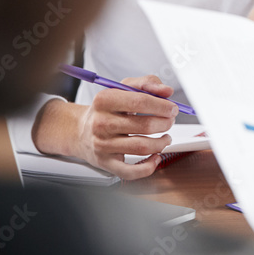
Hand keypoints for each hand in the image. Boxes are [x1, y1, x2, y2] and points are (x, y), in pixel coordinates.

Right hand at [62, 75, 178, 179]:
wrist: (80, 130)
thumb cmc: (106, 109)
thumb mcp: (123, 88)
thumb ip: (147, 83)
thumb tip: (167, 91)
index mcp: (105, 100)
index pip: (140, 101)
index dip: (162, 105)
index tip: (173, 108)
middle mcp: (101, 123)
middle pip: (145, 125)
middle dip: (165, 123)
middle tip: (170, 121)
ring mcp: (103, 144)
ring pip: (142, 147)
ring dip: (162, 143)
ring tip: (165, 137)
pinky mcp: (106, 162)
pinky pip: (130, 171)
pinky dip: (148, 167)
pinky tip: (155, 157)